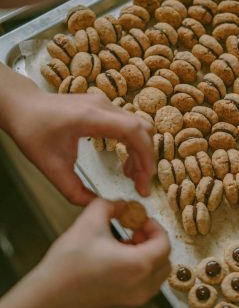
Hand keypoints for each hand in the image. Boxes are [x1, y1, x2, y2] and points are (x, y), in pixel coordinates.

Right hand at [0, 199, 170, 307]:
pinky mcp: (123, 307)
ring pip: (156, 275)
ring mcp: (133, 300)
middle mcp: (141, 287)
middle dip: (153, 242)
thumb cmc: (67, 264)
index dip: (155, 227)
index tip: (142, 221)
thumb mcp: (89, 222)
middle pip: (164, 260)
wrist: (45, 298)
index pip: (164, 244)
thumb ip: (109, 205)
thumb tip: (120, 204)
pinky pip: (143, 286)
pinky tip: (117, 260)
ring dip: (147, 256)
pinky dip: (139, 271)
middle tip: (137, 231)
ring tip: (126, 244)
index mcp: (138, 266)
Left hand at [4, 86, 154, 204]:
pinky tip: (124, 161)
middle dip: (146, 158)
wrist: (24, 106)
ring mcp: (106, 103)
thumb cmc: (33, 132)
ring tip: (132, 176)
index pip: (133, 131)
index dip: (145, 157)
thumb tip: (96, 204)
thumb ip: (73, 190)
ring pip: (139, 126)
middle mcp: (104, 106)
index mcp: (91, 117)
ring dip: (140, 152)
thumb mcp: (50, 166)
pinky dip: (132, 144)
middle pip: (142, 129)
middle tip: (139, 184)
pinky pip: (129, 124)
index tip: (143, 182)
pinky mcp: (105, 106)